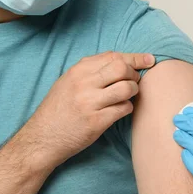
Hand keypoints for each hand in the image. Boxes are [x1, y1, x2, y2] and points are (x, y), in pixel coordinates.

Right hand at [24, 51, 154, 168]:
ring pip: (126, 88)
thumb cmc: (59, 108)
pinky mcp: (96, 121)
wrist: (42, 137)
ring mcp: (90, 102)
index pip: (113, 56)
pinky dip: (127, 108)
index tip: (150, 60)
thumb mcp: (69, 81)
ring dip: (133, 92)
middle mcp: (83, 83)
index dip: (135, 57)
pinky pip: (124, 109)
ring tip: (127, 97)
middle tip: (135, 82)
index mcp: (78, 71)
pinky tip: (120, 110)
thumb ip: (92, 70)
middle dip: (135, 74)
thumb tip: (123, 61)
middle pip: (122, 68)